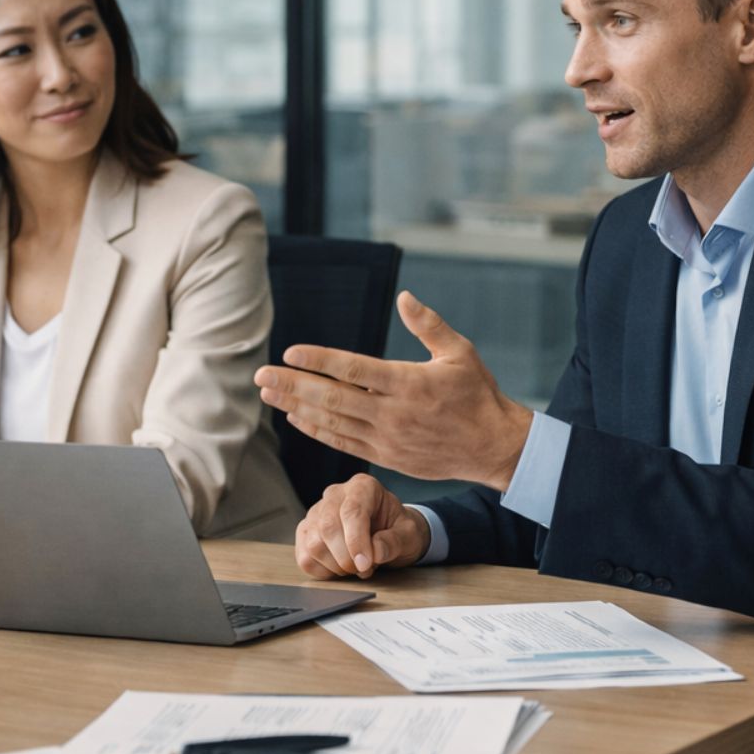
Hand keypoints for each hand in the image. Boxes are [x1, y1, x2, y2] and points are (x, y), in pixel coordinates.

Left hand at [256, 291, 533, 490]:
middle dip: (293, 386)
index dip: (318, 360)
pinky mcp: (386, 457)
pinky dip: (318, 431)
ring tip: (269, 395)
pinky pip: (343, 443)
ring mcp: (387, 439)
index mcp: (408, 383)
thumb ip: (428, 325)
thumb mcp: (460, 352)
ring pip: (332, 422)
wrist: (492, 446)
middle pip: (332, 398)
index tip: (290, 352)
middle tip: (261, 376)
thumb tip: (404, 297)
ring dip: (297, 407)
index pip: (353, 369)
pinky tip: (297, 418)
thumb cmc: (477, 394)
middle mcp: (392, 413)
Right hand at [294, 474, 429, 578]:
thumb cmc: (397, 529)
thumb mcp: (408, 534)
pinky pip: (305, 557)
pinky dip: (322, 571)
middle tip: (364, 569)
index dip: (356, 541)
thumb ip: (395, 541)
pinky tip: (340, 569)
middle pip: (328, 527)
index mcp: (363, 487)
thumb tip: (375, 552)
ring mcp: (316, 512)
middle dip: (346, 557)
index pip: (352, 511)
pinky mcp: (306, 532)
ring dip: (335, 565)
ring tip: (355, 567)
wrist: (388, 532)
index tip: (365, 564)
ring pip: (313, 543)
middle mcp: (335, 495)